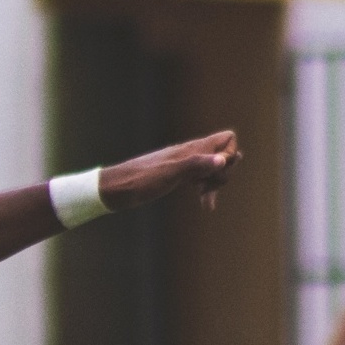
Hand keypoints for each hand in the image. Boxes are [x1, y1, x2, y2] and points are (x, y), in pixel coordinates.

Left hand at [100, 130, 240, 213]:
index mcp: (191, 149)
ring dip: (216, 183)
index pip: (226, 139)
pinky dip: (206, 191)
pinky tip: (206, 205)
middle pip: (223, 154)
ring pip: (212, 168)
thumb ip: (196, 164)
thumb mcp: (170, 174)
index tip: (215, 173)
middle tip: (207, 187)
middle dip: (224, 172)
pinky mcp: (176, 177)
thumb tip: (223, 159)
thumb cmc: (140, 181)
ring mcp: (184, 165)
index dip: (229, 155)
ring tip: (206, 200)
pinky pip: (199, 179)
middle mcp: (190, 154)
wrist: (114, 189)